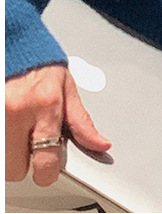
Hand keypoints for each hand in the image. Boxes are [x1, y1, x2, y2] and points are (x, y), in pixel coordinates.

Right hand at [6, 64, 110, 184]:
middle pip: (17, 169)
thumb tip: (100, 144)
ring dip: (11, 154)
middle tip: (32, 143)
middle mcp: (17, 112)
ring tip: (20, 132)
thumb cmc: (41, 62)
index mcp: (44, 105)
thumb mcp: (67, 87)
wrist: (16, 42)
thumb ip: (81, 120)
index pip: (46, 160)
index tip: (49, 168)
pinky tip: (10, 126)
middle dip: (26, 162)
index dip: (49, 171)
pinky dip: (3, 142)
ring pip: (1, 163)